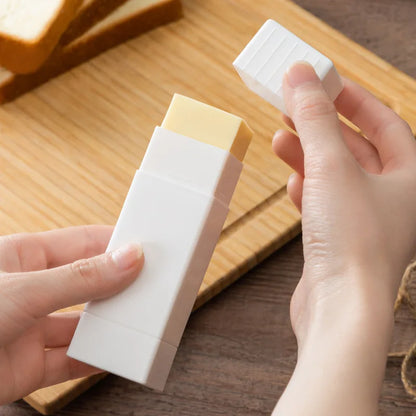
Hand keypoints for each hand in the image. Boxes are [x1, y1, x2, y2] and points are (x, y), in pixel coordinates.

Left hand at [0, 225, 142, 404]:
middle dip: (120, 285)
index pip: (84, 242)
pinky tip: (118, 354)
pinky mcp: (28, 367)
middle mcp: (31, 291)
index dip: (117, 242)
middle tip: (154, 285)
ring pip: (84, 324)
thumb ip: (80, 278)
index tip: (149, 245)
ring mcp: (30, 329)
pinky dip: (97, 360)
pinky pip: (73, 360)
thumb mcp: (22, 291)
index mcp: (25, 257)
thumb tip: (128, 258)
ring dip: (112, 324)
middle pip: (89, 283)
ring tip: (142, 320)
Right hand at [271, 63, 415, 414]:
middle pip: (357, 148)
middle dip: (322, 126)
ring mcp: (366, 221)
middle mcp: (394, 199)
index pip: (385, 122)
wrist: (340, 309)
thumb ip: (314, 119)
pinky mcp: (341, 241)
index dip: (353, 99)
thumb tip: (300, 76)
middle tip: (294, 108)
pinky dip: (307, 188)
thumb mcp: (331, 165)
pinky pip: (324, 203)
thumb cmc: (352, 241)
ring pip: (336, 176)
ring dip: (308, 155)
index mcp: (411, 177)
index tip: (324, 83)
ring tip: (281, 138)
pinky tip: (290, 181)